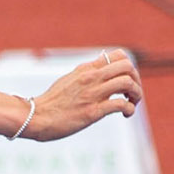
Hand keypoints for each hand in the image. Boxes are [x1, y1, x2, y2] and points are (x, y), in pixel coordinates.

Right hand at [18, 49, 142, 140]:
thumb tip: (98, 69)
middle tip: (132, 94)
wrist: (36, 118)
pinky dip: (129, 109)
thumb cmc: (51, 103)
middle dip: (136, 80)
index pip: (118, 55)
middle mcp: (91, 78)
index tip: (126, 81)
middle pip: (128, 66)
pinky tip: (126, 114)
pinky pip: (120, 104)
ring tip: (131, 104)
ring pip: (128, 83)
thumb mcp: (69, 80)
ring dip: (136, 94)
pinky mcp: (92, 112)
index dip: (129, 67)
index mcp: (86, 69)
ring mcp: (92, 94)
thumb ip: (85, 74)